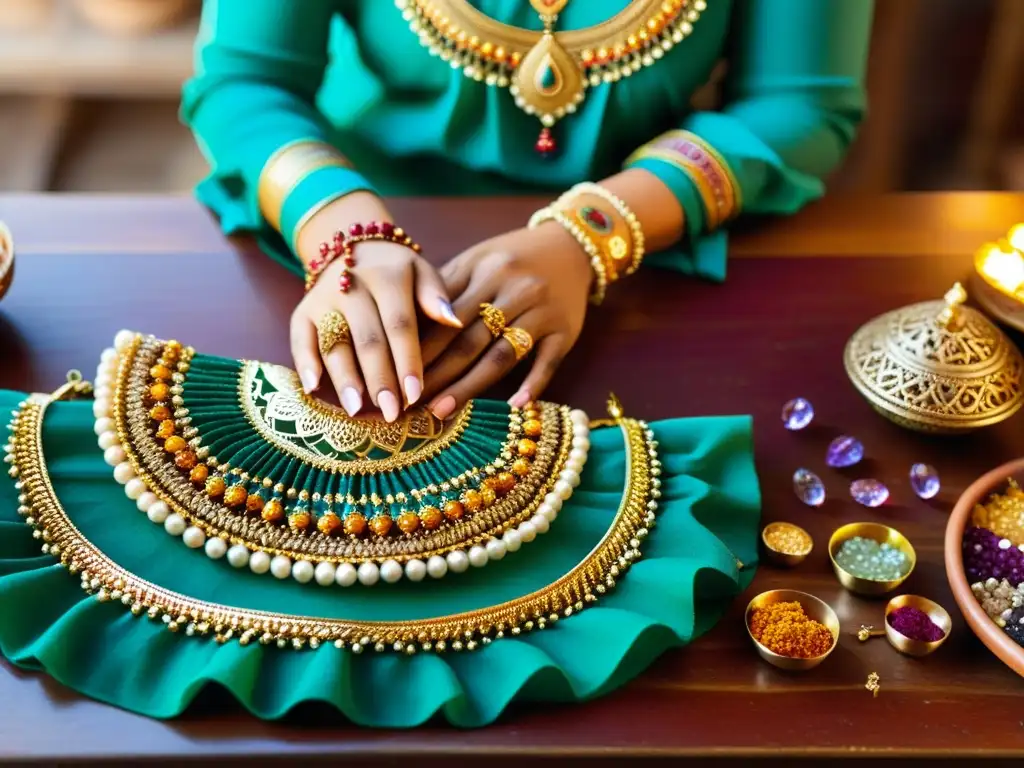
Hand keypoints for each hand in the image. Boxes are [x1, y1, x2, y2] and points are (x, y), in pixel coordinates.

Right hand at [289, 193, 461, 420]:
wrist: (353, 247)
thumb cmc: (399, 272)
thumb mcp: (423, 271)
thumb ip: (436, 296)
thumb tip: (453, 321)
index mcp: (387, 277)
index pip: (399, 324)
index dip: (407, 361)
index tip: (416, 395)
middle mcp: (351, 286)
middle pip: (367, 339)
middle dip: (379, 379)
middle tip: (391, 412)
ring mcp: (323, 299)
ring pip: (334, 344)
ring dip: (345, 378)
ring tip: (356, 410)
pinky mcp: (303, 311)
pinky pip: (300, 339)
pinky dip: (305, 363)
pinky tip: (314, 389)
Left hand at [420, 222, 592, 416]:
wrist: (571, 245)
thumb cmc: (512, 258)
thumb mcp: (477, 260)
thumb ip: (444, 289)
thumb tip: (406, 327)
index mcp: (482, 271)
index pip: (444, 318)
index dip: (418, 350)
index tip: (397, 377)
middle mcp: (512, 289)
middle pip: (468, 340)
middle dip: (437, 374)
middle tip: (412, 404)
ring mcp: (541, 311)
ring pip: (501, 355)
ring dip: (470, 386)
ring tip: (443, 411)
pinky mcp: (565, 330)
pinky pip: (548, 361)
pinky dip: (533, 383)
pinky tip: (514, 405)